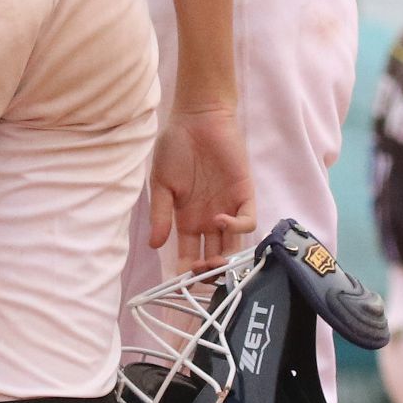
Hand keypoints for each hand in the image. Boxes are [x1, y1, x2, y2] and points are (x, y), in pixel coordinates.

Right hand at [147, 103, 252, 269]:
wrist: (198, 119)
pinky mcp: (244, 196)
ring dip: (225, 259)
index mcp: (188, 220)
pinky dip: (236, 228)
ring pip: (233, 246)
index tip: (180, 283)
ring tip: (213, 261)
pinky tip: (219, 221)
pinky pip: (248, 222)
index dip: (186, 273)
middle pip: (214, 258)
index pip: (189, 256)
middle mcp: (209, 220)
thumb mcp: (161, 183)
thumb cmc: (175, 147)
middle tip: (200, 275)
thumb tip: (154, 245)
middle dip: (209, 272)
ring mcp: (228, 209)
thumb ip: (161, 215)